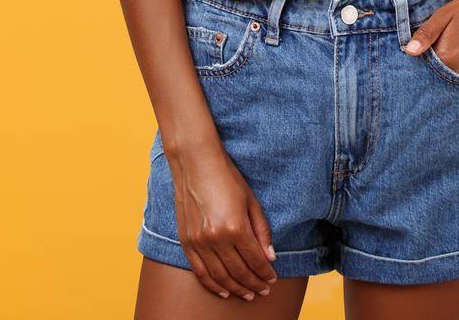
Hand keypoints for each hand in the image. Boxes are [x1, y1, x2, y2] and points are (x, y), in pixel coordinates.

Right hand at [167, 142, 277, 299]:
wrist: (195, 163)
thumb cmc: (227, 178)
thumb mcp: (251, 202)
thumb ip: (262, 231)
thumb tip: (270, 257)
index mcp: (235, 227)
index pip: (255, 260)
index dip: (266, 273)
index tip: (272, 280)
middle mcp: (216, 238)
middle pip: (239, 272)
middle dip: (253, 284)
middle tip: (263, 291)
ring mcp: (199, 241)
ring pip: (219, 276)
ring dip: (235, 289)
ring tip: (247, 294)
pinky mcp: (186, 241)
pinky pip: (200, 272)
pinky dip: (212, 285)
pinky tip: (223, 291)